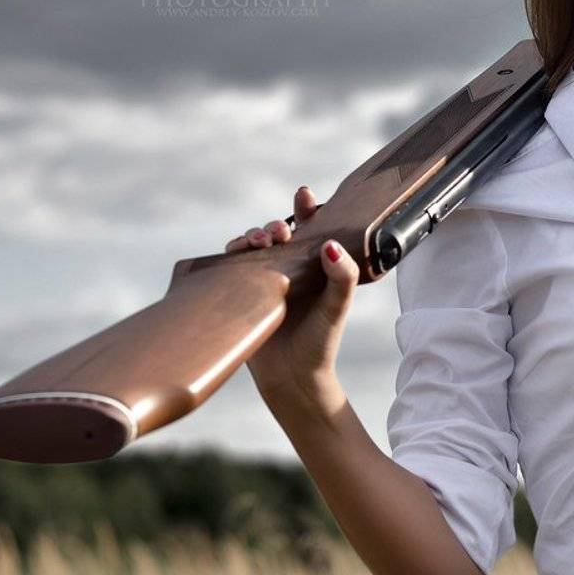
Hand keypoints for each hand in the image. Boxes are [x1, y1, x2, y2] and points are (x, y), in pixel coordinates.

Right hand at [226, 185, 359, 405]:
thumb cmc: (320, 343)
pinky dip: (231, 252)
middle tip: (280, 233)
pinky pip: (231, 266)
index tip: (304, 194)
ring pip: (252, 246)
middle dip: (275, 225)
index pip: (311, 230)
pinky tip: (234, 250)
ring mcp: (263, 281)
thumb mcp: (336, 307)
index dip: (306, 209)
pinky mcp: (241, 294)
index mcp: (314, 267)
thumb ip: (342, 276)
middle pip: (276, 234)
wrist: (292, 379)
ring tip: (261, 242)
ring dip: (253, 236)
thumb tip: (331, 246)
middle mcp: (288, 270)